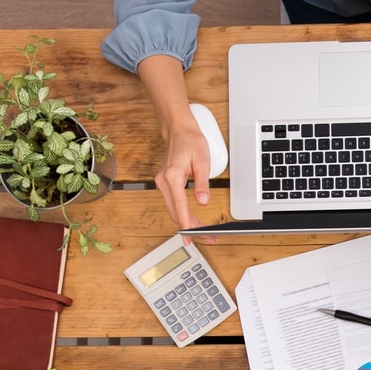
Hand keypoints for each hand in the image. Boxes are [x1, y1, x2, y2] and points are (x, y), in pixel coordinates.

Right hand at [156, 110, 210, 229]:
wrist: (179, 131)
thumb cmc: (190, 142)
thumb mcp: (202, 162)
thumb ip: (202, 184)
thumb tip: (203, 202)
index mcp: (172, 176)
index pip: (179, 206)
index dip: (185, 223)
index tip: (190, 236)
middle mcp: (163, 182)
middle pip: (175, 212)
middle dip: (190, 228)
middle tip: (208, 237)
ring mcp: (162, 184)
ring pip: (174, 210)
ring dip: (187, 223)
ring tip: (204, 233)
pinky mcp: (165, 184)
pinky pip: (174, 204)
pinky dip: (183, 214)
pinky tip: (193, 221)